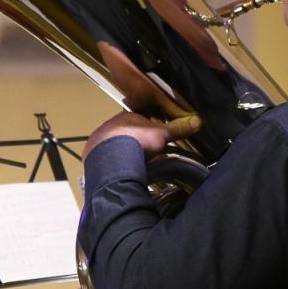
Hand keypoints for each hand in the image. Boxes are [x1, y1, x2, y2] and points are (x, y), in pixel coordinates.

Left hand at [82, 110, 199, 160]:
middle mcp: (108, 126)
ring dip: (119, 153)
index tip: (150, 138)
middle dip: (130, 142)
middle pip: (121, 132)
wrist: (113, 157)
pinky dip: (110, 164)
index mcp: (124, 117)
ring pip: (110, 145)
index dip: (143, 128)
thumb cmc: (138, 141)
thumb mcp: (161, 134)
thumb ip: (178, 128)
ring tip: (130, 164)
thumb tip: (197, 121)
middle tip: (141, 154)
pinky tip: (117, 171)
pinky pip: (102, 159)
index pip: (135, 119)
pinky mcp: (90, 156)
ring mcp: (97, 141)